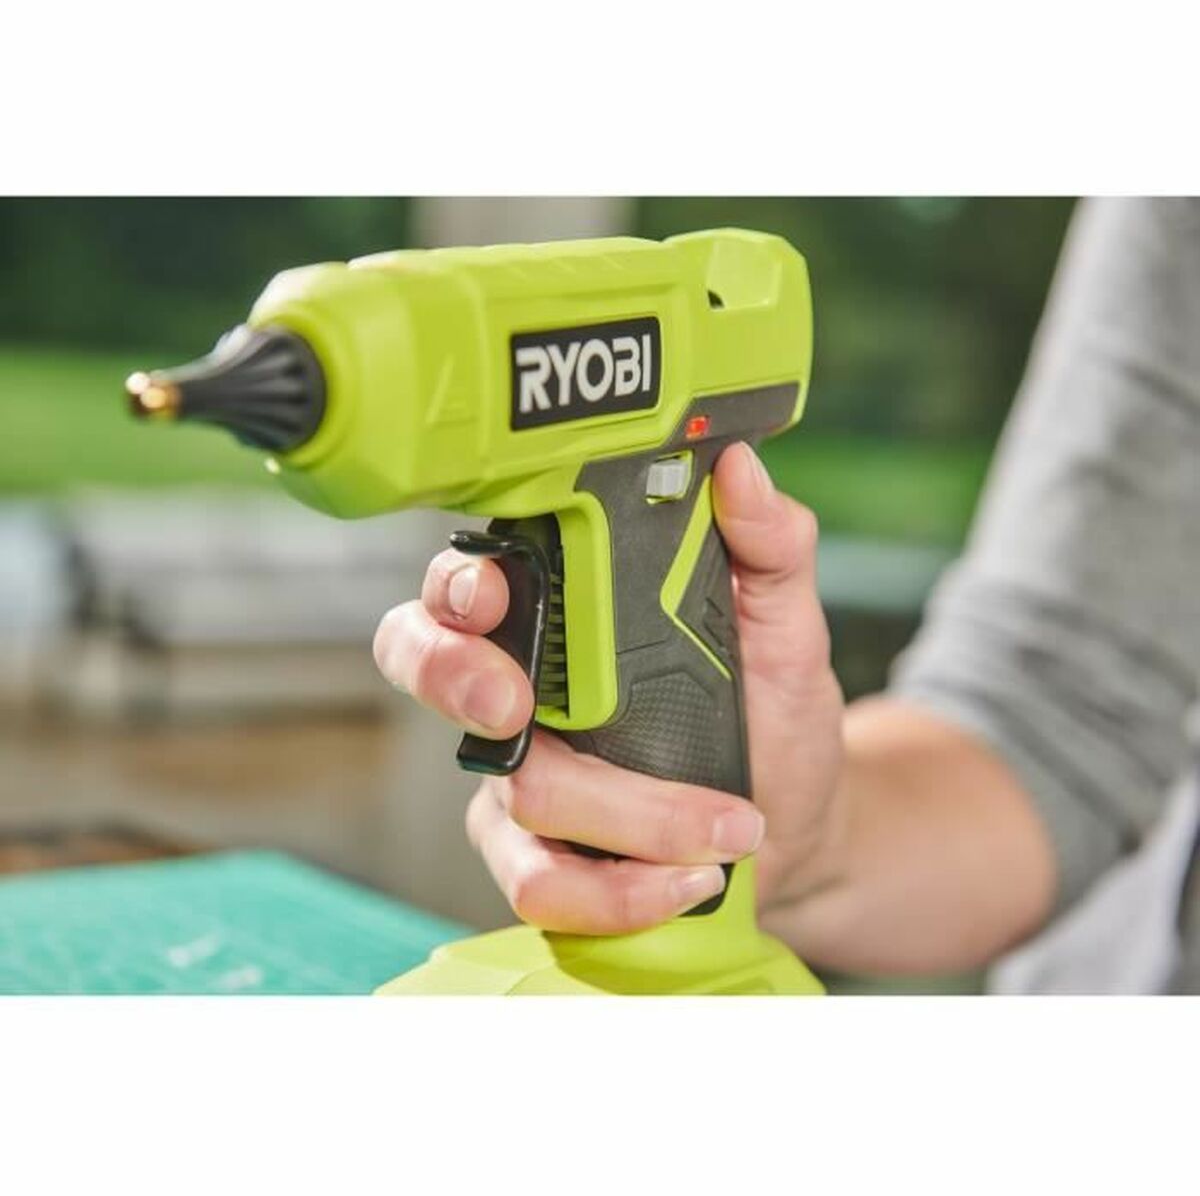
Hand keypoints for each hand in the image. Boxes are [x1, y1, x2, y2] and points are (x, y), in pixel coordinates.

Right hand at [373, 442, 846, 934]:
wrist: (799, 828)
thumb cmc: (773, 718)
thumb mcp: (786, 627)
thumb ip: (769, 548)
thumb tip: (739, 469)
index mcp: (567, 617)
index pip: (473, 579)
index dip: (458, 583)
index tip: (492, 595)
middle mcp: (524, 689)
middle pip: (424, 663)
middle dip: (452, 676)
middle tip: (513, 706)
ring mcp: (520, 779)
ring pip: (514, 792)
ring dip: (630, 815)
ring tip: (727, 826)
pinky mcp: (539, 861)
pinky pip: (536, 884)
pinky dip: (618, 891)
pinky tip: (688, 881)